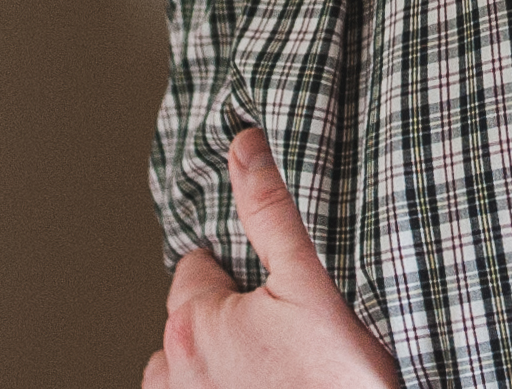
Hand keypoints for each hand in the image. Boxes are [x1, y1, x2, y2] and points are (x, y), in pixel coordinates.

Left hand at [144, 128, 398, 388]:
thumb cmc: (338, 377)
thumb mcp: (312, 280)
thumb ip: (271, 212)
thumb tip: (244, 147)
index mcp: (194, 325)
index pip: (195, 269)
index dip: (236, 269)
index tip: (269, 284)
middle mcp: (173, 375)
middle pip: (187, 324)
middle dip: (223, 319)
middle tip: (279, 327)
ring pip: (184, 373)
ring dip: (214, 366)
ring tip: (273, 366)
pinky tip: (266, 386)